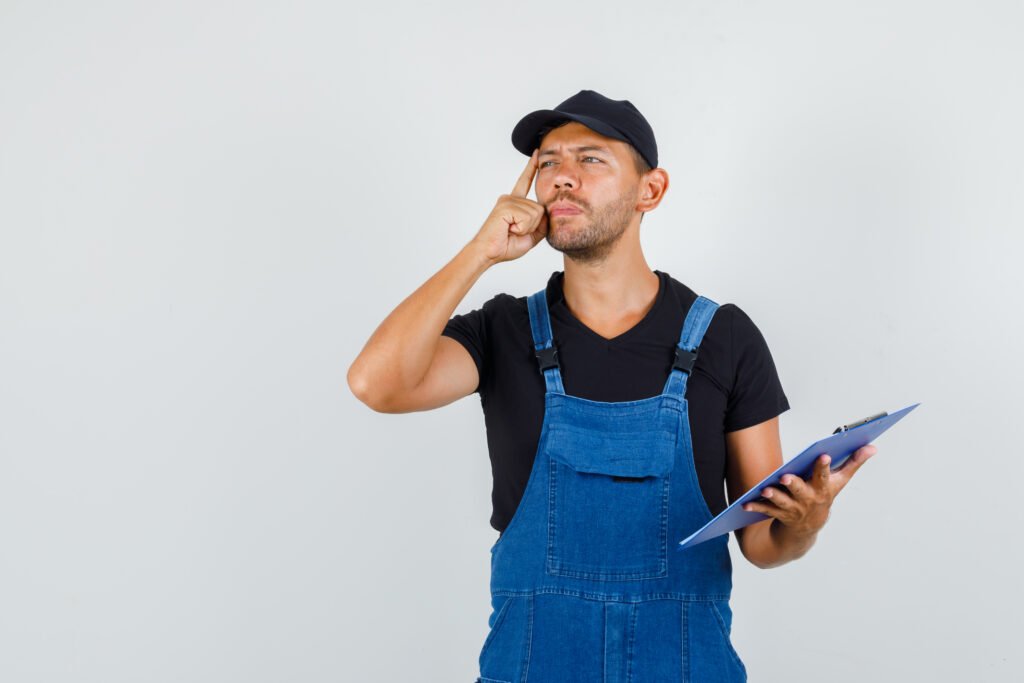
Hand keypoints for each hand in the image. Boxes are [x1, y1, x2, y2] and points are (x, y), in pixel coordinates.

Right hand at [471, 149, 548, 264]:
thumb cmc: (506, 246)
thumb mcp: (531, 235)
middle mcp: (510, 198)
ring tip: (511, 231)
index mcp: (515, 203)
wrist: (489, 254)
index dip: (531, 168)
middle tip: (515, 232)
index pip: (525, 181)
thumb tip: (549, 211)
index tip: (537, 154)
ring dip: (527, 228)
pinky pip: (527, 217)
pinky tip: (509, 229)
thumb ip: (542, 223)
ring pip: (535, 213)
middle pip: (540, 208)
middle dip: (533, 226)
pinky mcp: (505, 206)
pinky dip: (521, 228)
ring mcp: (507, 200)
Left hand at [743, 445, 877, 538]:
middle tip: (785, 477)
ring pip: (782, 502)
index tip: (824, 456)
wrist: (808, 527)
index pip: (825, 476)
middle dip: (794, 484)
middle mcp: (808, 499)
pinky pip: (766, 510)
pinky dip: (755, 507)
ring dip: (773, 496)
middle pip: (801, 490)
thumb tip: (872, 446)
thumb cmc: (824, 496)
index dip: (824, 467)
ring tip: (765, 489)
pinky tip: (745, 504)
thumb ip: (854, 463)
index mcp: (823, 489)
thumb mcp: (840, 482)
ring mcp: (793, 508)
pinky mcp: (779, 514)